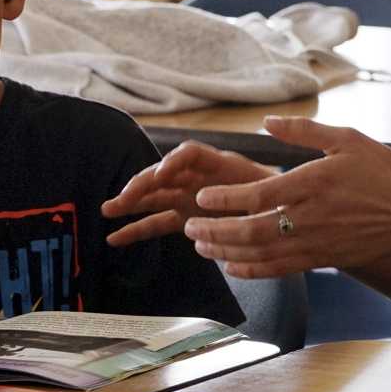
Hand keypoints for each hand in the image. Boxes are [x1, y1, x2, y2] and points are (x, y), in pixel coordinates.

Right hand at [102, 140, 273, 246]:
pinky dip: (137, 228)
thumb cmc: (279, 197)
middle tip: (121, 199)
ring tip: (107, 210)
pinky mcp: (186, 217)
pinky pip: (158, 221)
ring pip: (155, 196)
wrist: (283, 213)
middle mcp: (200, 176)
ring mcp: (190, 196)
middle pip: (165, 174)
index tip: (162, 176)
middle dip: (142, 184)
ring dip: (131, 202)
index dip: (173, 162)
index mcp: (220, 164)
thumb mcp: (270, 189)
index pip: (190, 154)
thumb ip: (256, 190)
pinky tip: (115, 237)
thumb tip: (248, 198)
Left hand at [182, 116, 390, 278]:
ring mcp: (314, 242)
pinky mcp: (320, 259)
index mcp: (312, 182)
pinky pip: (278, 269)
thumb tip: (267, 122)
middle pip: (250, 231)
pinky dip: (251, 270)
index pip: (257, 194)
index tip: (202, 197)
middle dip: (214, 231)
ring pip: (259, 254)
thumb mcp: (347, 139)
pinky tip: (233, 266)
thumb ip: (304, 131)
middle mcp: (309, 217)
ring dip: (225, 252)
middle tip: (189, 226)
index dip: (224, 199)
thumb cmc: (383, 174)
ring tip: (201, 245)